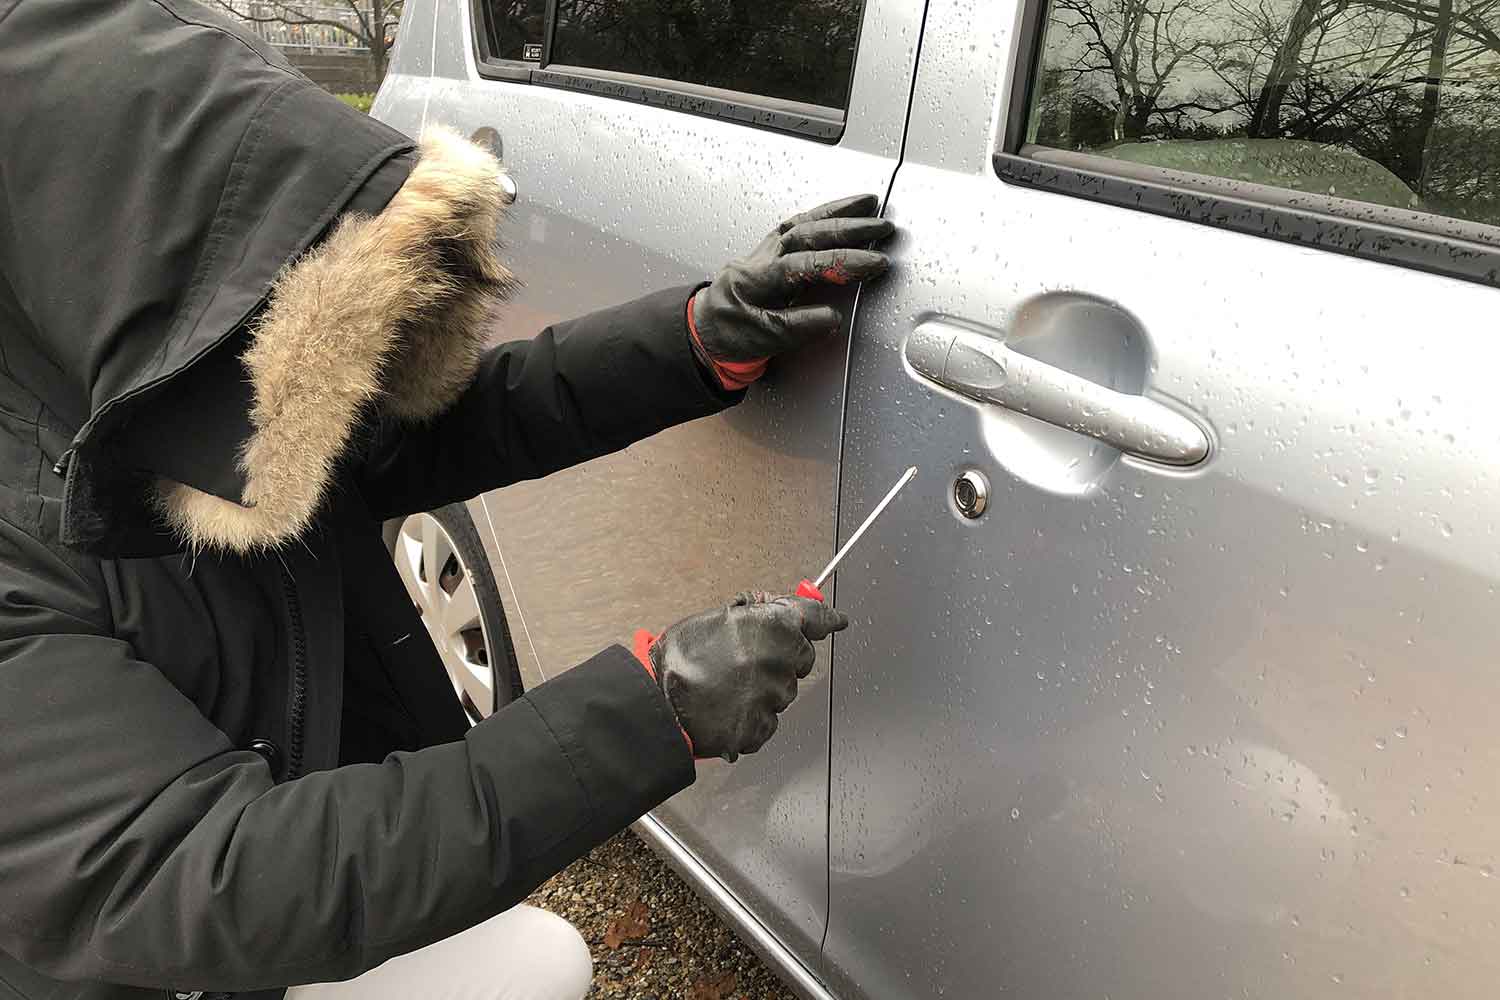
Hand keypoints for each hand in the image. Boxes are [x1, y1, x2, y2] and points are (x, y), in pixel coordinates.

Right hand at [634, 592, 849, 761]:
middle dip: (783, 656)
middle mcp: (779, 661)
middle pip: (801, 657)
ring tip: (729, 684)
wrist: (658, 707)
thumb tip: (775, 605)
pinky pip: (768, 719)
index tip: (836, 620)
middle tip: (748, 658)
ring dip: (765, 687)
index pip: (815, 618)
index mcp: (771, 627)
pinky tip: (729, 706)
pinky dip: (753, 715)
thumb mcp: (715, 617)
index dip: (827, 618)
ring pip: (784, 690)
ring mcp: (772, 697)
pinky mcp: (761, 727)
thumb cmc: (679, 660)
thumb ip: (753, 611)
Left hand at [690, 195, 894, 388]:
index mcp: (756, 279)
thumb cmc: (729, 335)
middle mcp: (761, 258)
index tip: (873, 265)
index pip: (804, 264)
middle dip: (848, 229)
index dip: (841, 264)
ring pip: (803, 222)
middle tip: (882, 229)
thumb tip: (831, 318)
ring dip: (838, 212)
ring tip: (870, 205)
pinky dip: (824, 214)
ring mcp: (766, 250)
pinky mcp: (772, 249)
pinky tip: (843, 211)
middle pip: (807, 234)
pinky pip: (799, 224)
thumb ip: (796, 328)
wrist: (705, 331)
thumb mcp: (760, 340)